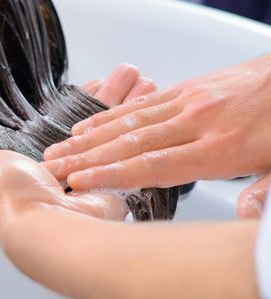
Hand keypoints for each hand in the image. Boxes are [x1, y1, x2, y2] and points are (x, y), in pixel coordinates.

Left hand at [0, 63, 151, 226]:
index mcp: (43, 159)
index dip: (82, 100)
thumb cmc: (9, 191)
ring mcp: (99, 170)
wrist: (39, 217)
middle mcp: (73, 164)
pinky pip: (133, 142)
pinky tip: (149, 92)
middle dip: (112, 94)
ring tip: (138, 75)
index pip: (68, 121)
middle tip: (126, 72)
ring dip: (128, 98)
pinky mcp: (121, 176)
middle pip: (98, 120)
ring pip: (118, 127)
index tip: (97, 81)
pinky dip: (142, 116)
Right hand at [44, 55, 270, 217]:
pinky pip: (139, 105)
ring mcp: (189, 101)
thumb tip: (242, 213)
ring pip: (128, 122)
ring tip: (59, 148)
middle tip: (52, 167)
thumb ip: (262, 192)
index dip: (112, 175)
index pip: (153, 164)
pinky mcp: (187, 89)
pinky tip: (88, 124)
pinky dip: (109, 116)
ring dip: (88, 137)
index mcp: (221, 146)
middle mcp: (197, 121)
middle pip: (130, 143)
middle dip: (85, 156)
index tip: (80, 181)